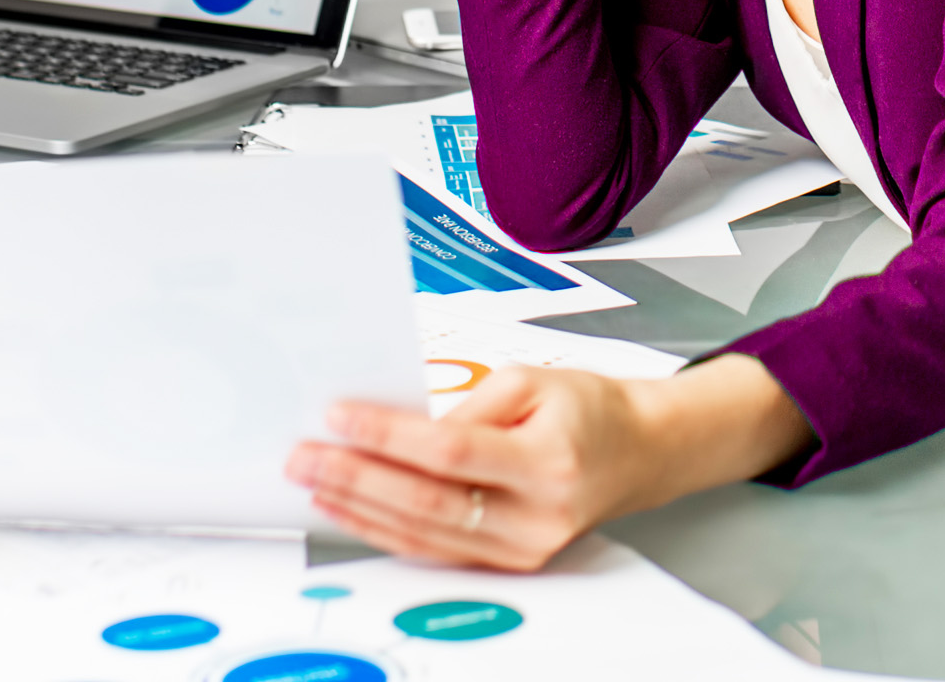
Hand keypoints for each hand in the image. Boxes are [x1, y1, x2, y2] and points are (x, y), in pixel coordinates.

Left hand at [287, 356, 810, 569]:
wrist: (638, 452)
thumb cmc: (588, 409)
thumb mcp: (532, 381)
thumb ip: (466, 408)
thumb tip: (398, 430)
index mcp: (548, 460)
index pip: (450, 452)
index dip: (387, 435)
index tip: (339, 416)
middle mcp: (538, 515)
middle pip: (429, 503)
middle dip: (357, 479)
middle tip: (306, 456)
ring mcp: (525, 548)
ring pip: (426, 536)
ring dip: (360, 509)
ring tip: (315, 482)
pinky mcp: (511, 562)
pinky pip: (438, 550)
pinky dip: (387, 531)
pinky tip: (352, 510)